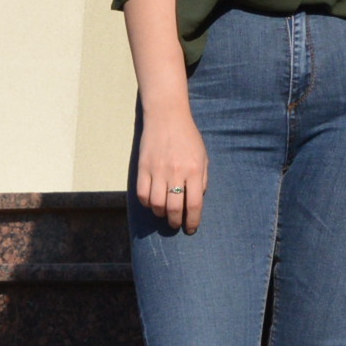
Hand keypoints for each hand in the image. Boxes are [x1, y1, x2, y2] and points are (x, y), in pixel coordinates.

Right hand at [136, 103, 207, 234]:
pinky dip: (146, 203)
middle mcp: (176, 172)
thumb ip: (202, 180)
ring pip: (156, 204)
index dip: (193, 221)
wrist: (167, 117)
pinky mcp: (143, 167)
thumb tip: (196, 202)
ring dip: (161, 213)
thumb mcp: (203, 157)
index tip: (191, 229)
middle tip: (176, 224)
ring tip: (165, 213)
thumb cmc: (188, 138)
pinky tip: (152, 202)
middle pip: (174, 208)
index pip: (194, 204)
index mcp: (194, 170)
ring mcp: (158, 170)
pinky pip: (142, 194)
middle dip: (176, 222)